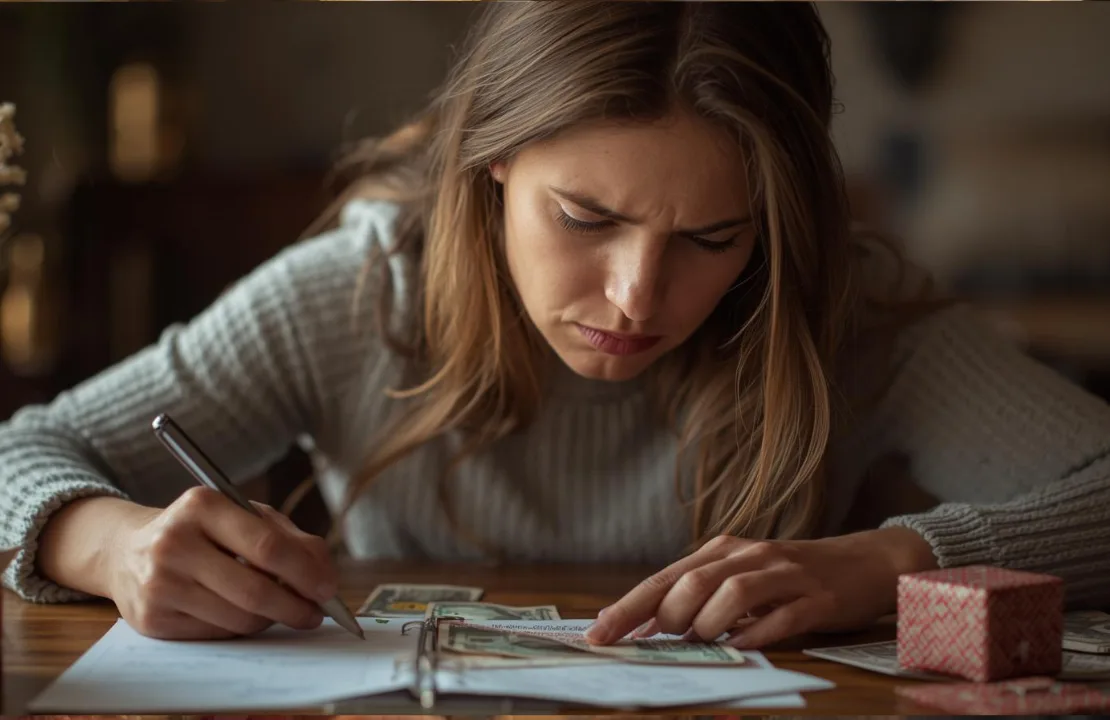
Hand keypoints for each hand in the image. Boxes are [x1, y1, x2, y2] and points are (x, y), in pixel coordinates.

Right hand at [106, 486, 338, 639]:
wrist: (126, 551)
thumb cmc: (202, 531)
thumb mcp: (243, 516)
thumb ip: (289, 538)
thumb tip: (325, 575)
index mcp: (202, 505)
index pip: (266, 546)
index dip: (305, 572)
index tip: (329, 589)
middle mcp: (174, 543)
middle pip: (254, 589)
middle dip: (295, 606)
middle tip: (315, 614)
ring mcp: (159, 583)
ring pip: (238, 618)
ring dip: (271, 619)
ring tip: (280, 609)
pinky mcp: (151, 619)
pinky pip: (217, 633)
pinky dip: (241, 628)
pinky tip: (244, 613)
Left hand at [585, 527, 935, 648]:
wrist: (864, 562)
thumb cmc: (792, 577)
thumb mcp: (742, 579)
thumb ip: (699, 599)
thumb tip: (648, 629)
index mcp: (723, 551)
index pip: (665, 579)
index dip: (628, 607)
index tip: (598, 633)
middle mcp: (749, 555)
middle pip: (694, 580)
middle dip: (667, 615)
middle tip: (663, 640)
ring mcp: (785, 574)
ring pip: (734, 591)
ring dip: (708, 621)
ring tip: (700, 641)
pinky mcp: (817, 597)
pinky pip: (782, 616)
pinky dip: (756, 635)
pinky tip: (740, 649)